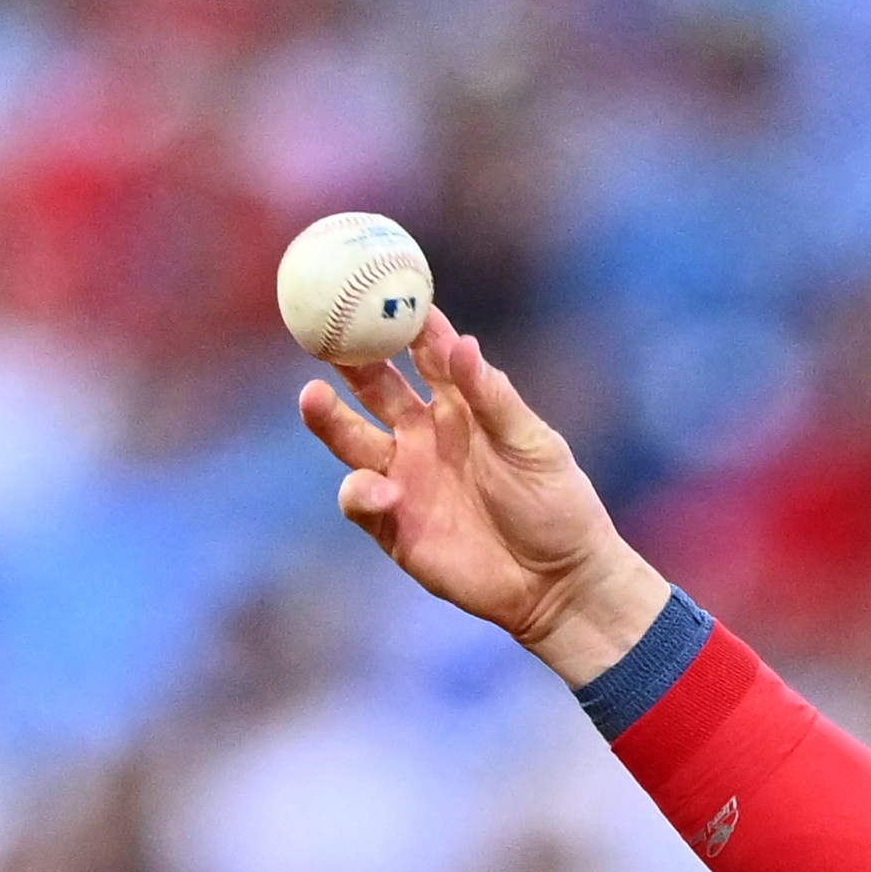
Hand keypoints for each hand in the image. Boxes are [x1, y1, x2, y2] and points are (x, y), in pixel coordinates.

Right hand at [297, 316, 670, 684]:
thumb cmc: (557, 506)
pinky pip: (361, 500)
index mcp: (461, 407)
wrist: (558, 583)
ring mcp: (406, 480)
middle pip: (374, 388)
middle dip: (348, 359)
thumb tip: (461, 342)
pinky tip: (383, 492)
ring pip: (352, 440)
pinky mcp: (395, 528)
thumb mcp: (533, 445)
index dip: (404, 322)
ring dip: (329, 419)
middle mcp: (425, 436)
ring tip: (312, 397)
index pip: (425, 353)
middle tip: (325, 332)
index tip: (381, 287)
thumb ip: (493, 398)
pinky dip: (362, 493)